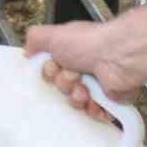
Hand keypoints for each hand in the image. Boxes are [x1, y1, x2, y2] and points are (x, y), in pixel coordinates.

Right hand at [24, 22, 141, 125]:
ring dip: (77, 97)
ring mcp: (97, 83)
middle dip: (64, 84)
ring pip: (76, 101)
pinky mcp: (110, 99)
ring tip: (85, 90)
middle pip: (61, 86)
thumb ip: (34, 39)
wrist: (119, 57)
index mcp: (71, 51)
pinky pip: (94, 112)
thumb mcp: (52, 34)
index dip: (49, 71)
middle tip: (73, 75)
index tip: (53, 66)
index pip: (51, 69)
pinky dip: (93, 109)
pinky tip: (95, 101)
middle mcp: (83, 66)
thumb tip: (27, 51)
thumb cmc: (89, 43)